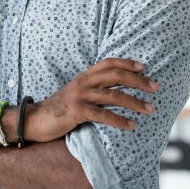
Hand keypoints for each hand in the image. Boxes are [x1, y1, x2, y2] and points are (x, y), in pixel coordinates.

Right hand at [24, 58, 158, 142]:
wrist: (34, 120)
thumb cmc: (59, 109)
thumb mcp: (76, 93)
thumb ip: (93, 88)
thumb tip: (116, 91)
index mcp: (84, 76)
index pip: (109, 63)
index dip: (127, 63)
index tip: (144, 68)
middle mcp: (83, 82)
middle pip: (116, 76)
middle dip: (138, 81)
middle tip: (155, 88)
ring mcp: (80, 96)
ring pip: (113, 95)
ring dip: (134, 102)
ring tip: (149, 109)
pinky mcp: (77, 112)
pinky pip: (102, 115)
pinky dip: (119, 120)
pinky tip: (131, 125)